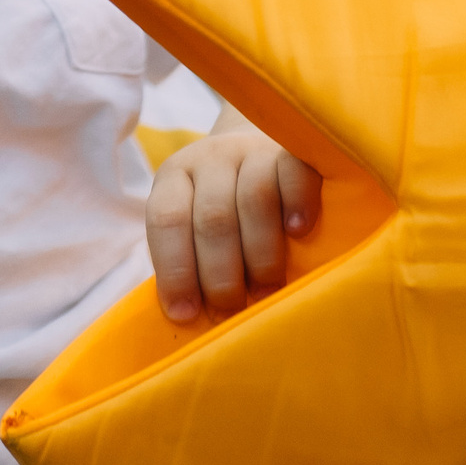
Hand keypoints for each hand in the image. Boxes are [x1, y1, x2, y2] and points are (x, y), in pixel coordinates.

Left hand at [146, 123, 320, 322]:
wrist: (260, 146)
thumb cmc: (223, 208)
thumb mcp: (193, 225)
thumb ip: (190, 259)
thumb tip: (190, 318)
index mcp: (174, 178)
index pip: (166, 220)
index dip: (175, 271)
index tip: (186, 313)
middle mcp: (209, 159)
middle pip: (213, 217)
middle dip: (221, 274)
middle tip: (233, 308)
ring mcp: (251, 151)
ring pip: (255, 198)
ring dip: (261, 254)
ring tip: (266, 290)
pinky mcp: (292, 149)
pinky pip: (295, 171)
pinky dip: (298, 203)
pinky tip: (298, 233)